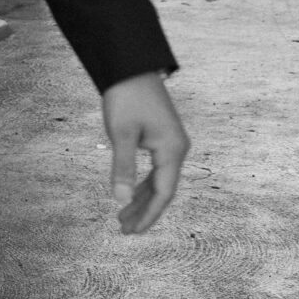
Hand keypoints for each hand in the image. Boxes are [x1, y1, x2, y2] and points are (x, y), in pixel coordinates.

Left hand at [102, 71, 189, 233]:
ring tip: (123, 217)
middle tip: (124, 230)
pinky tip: (131, 192)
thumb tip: (121, 200)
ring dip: (142, 198)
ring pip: (159, 180)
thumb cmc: (126, 98)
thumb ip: (123, 168)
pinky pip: (156, 168)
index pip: (164, 192)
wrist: (130, 67)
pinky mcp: (162, 137)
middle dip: (144, 211)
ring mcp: (171, 143)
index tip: (133, 231)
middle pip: (163, 189)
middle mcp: (177, 149)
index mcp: (172, 150)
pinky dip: (143, 183)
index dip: (149, 214)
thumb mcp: (121, 134)